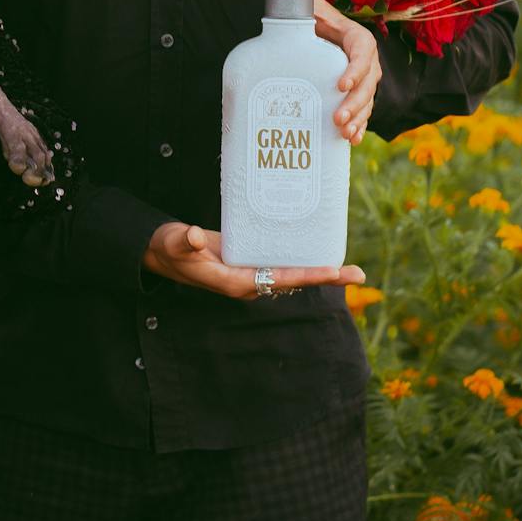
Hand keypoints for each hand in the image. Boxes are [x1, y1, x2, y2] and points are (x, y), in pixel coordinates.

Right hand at [142, 222, 365, 299]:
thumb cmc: (168, 249)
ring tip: (348, 267)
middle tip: (359, 274)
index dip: (309, 275)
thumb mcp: (175, 243)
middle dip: (326, 277)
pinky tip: (315, 247)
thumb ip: (185, 242)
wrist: (162, 251)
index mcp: (236, 282)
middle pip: (294, 280)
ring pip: (291, 272)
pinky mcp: (248, 260)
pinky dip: (300, 257)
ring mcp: (250, 272)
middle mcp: (249, 281)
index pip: (280, 278)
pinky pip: (280, 261)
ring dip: (318, 269)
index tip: (334, 272)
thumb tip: (196, 238)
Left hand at [313, 0, 380, 143]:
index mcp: (358, 39)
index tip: (340, 85)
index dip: (355, 71)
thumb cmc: (315, 19)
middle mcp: (368, 61)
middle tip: (338, 119)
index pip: (362, 55)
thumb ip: (306, 6)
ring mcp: (365, 80)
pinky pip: (364, 112)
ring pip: (367, 102)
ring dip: (358, 119)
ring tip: (345, 133)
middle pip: (366, 85)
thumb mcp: (312, 9)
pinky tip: (352, 139)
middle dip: (354, 104)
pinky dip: (360, 126)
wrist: (322, 32)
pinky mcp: (359, 94)